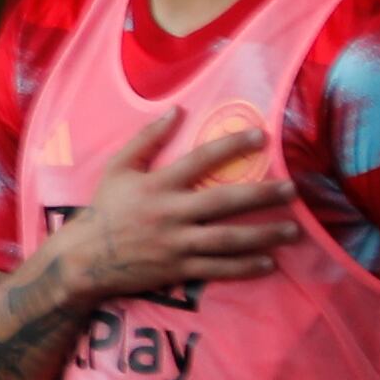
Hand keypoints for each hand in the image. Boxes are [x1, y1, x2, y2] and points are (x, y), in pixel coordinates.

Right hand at [42, 106, 297, 303]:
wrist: (85, 258)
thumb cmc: (105, 209)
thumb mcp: (118, 168)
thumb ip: (147, 139)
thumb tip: (176, 110)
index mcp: (156, 185)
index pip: (199, 161)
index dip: (231, 147)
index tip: (261, 137)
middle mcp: (169, 213)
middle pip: (223, 202)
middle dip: (261, 195)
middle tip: (293, 190)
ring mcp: (176, 244)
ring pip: (228, 239)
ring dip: (263, 235)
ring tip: (294, 231)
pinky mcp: (178, 269)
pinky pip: (218, 269)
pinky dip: (245, 267)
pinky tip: (269, 263)